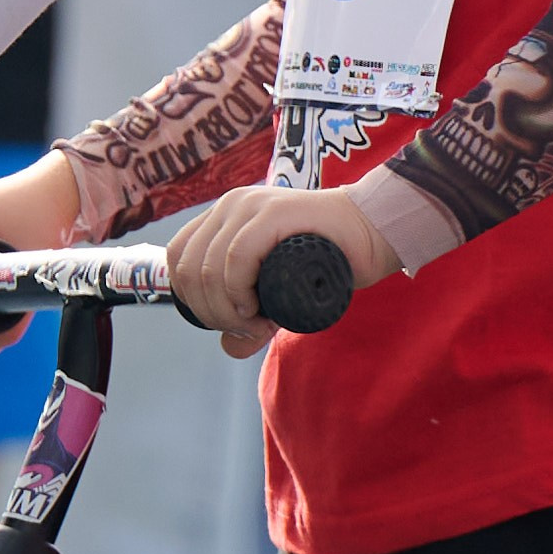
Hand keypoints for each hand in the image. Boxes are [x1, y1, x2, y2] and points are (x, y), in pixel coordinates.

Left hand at [165, 185, 401, 358]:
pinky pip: (236, 257)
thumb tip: (229, 348)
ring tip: (257, 323)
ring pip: (209, 267)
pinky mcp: (273, 213)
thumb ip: (254, 318)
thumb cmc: (329, 260)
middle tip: (246, 329)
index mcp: (222, 215)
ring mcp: (249, 206)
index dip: (190, 298)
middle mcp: (229, 205)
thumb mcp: (280, 293)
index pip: (178, 256)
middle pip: (189, 267)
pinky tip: (256, 309)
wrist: (374, 231)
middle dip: (209, 312)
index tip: (223, 323)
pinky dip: (237, 292)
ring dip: (226, 309)